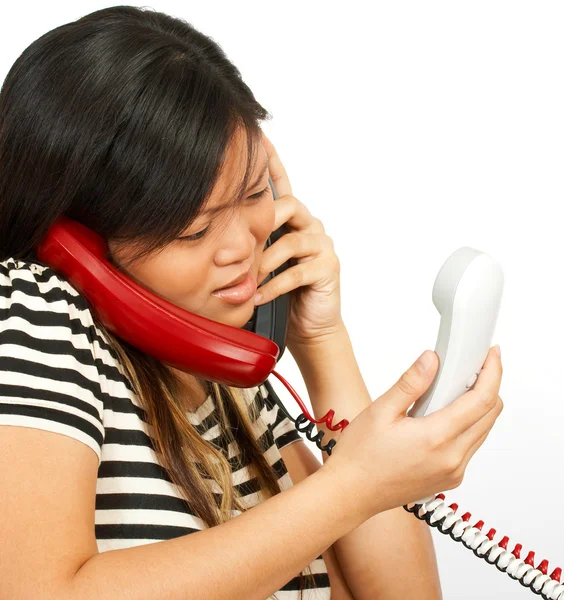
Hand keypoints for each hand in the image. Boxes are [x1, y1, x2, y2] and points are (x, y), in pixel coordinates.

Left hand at [255, 132, 342, 346]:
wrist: (310, 323)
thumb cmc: (281, 291)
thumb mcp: (260, 263)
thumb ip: (248, 244)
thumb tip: (216, 233)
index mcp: (294, 220)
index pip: (283, 187)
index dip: (273, 163)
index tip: (260, 140)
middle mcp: (311, 225)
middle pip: (287, 207)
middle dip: (261, 223)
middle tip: (238, 243)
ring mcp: (322, 245)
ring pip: (290, 240)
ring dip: (264, 261)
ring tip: (247, 277)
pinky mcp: (329, 267)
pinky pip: (297, 271)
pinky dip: (274, 285)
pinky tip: (259, 295)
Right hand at [322, 346, 503, 522]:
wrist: (350, 494)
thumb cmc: (359, 456)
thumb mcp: (380, 411)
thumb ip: (411, 383)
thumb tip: (431, 360)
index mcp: (437, 438)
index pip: (482, 400)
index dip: (492, 372)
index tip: (492, 354)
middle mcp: (453, 459)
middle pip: (489, 415)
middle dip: (488, 386)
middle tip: (472, 366)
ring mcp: (453, 473)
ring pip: (482, 432)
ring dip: (477, 407)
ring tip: (451, 388)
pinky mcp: (449, 480)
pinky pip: (470, 447)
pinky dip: (466, 426)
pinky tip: (442, 415)